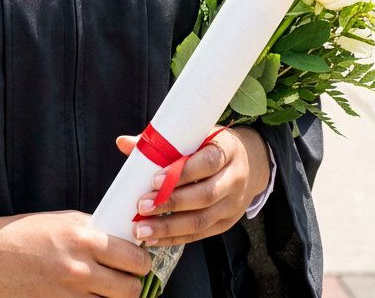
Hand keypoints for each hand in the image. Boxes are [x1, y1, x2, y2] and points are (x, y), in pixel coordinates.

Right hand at [0, 208, 151, 296]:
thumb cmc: (26, 233)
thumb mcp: (64, 221)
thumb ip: (94, 231)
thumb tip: (124, 239)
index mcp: (84, 238)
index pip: (134, 258)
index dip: (141, 262)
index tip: (138, 262)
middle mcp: (81, 269)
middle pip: (131, 290)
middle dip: (133, 285)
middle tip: (127, 280)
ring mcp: (69, 296)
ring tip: (107, 290)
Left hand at [117, 126, 270, 248]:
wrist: (251, 163)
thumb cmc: (212, 145)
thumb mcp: (196, 136)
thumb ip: (162, 142)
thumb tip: (123, 143)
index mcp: (227, 150)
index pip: (208, 162)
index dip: (182, 173)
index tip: (155, 180)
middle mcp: (234, 179)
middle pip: (205, 196)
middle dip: (171, 203)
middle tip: (141, 206)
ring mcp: (233, 205)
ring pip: (202, 220)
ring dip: (169, 227)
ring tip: (142, 229)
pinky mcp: (226, 223)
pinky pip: (201, 234)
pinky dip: (176, 238)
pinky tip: (155, 239)